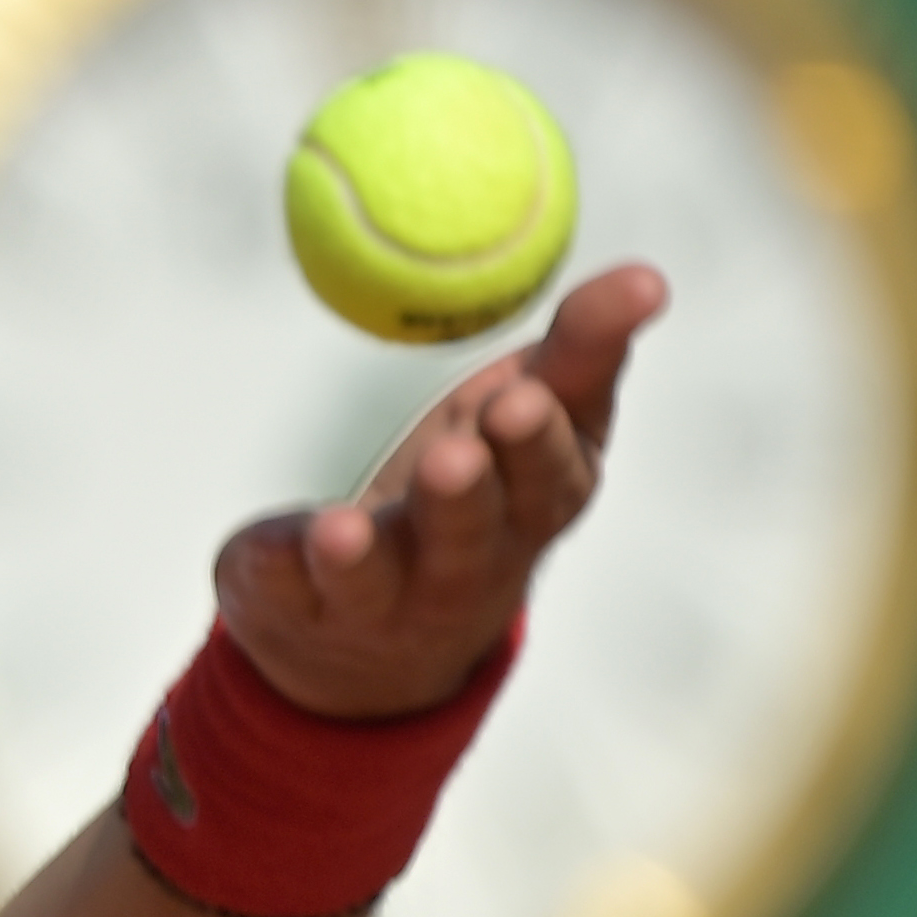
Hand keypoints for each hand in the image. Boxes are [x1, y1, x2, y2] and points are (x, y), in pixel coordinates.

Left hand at [216, 263, 669, 718]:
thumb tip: (650, 276)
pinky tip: (267, 550)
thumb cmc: (473, 491)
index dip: (538, 439)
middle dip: (464, 496)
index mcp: (529, 510)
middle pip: (469, 534)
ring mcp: (383, 601)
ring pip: (377, 578)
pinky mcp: (304, 611)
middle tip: (453, 455)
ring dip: (363, 553)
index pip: (549, 475)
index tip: (525, 396)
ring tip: (341, 531)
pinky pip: (287, 589)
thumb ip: (578, 351)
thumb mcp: (525, 418)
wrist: (379, 641)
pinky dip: (277, 568)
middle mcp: (463, 567)